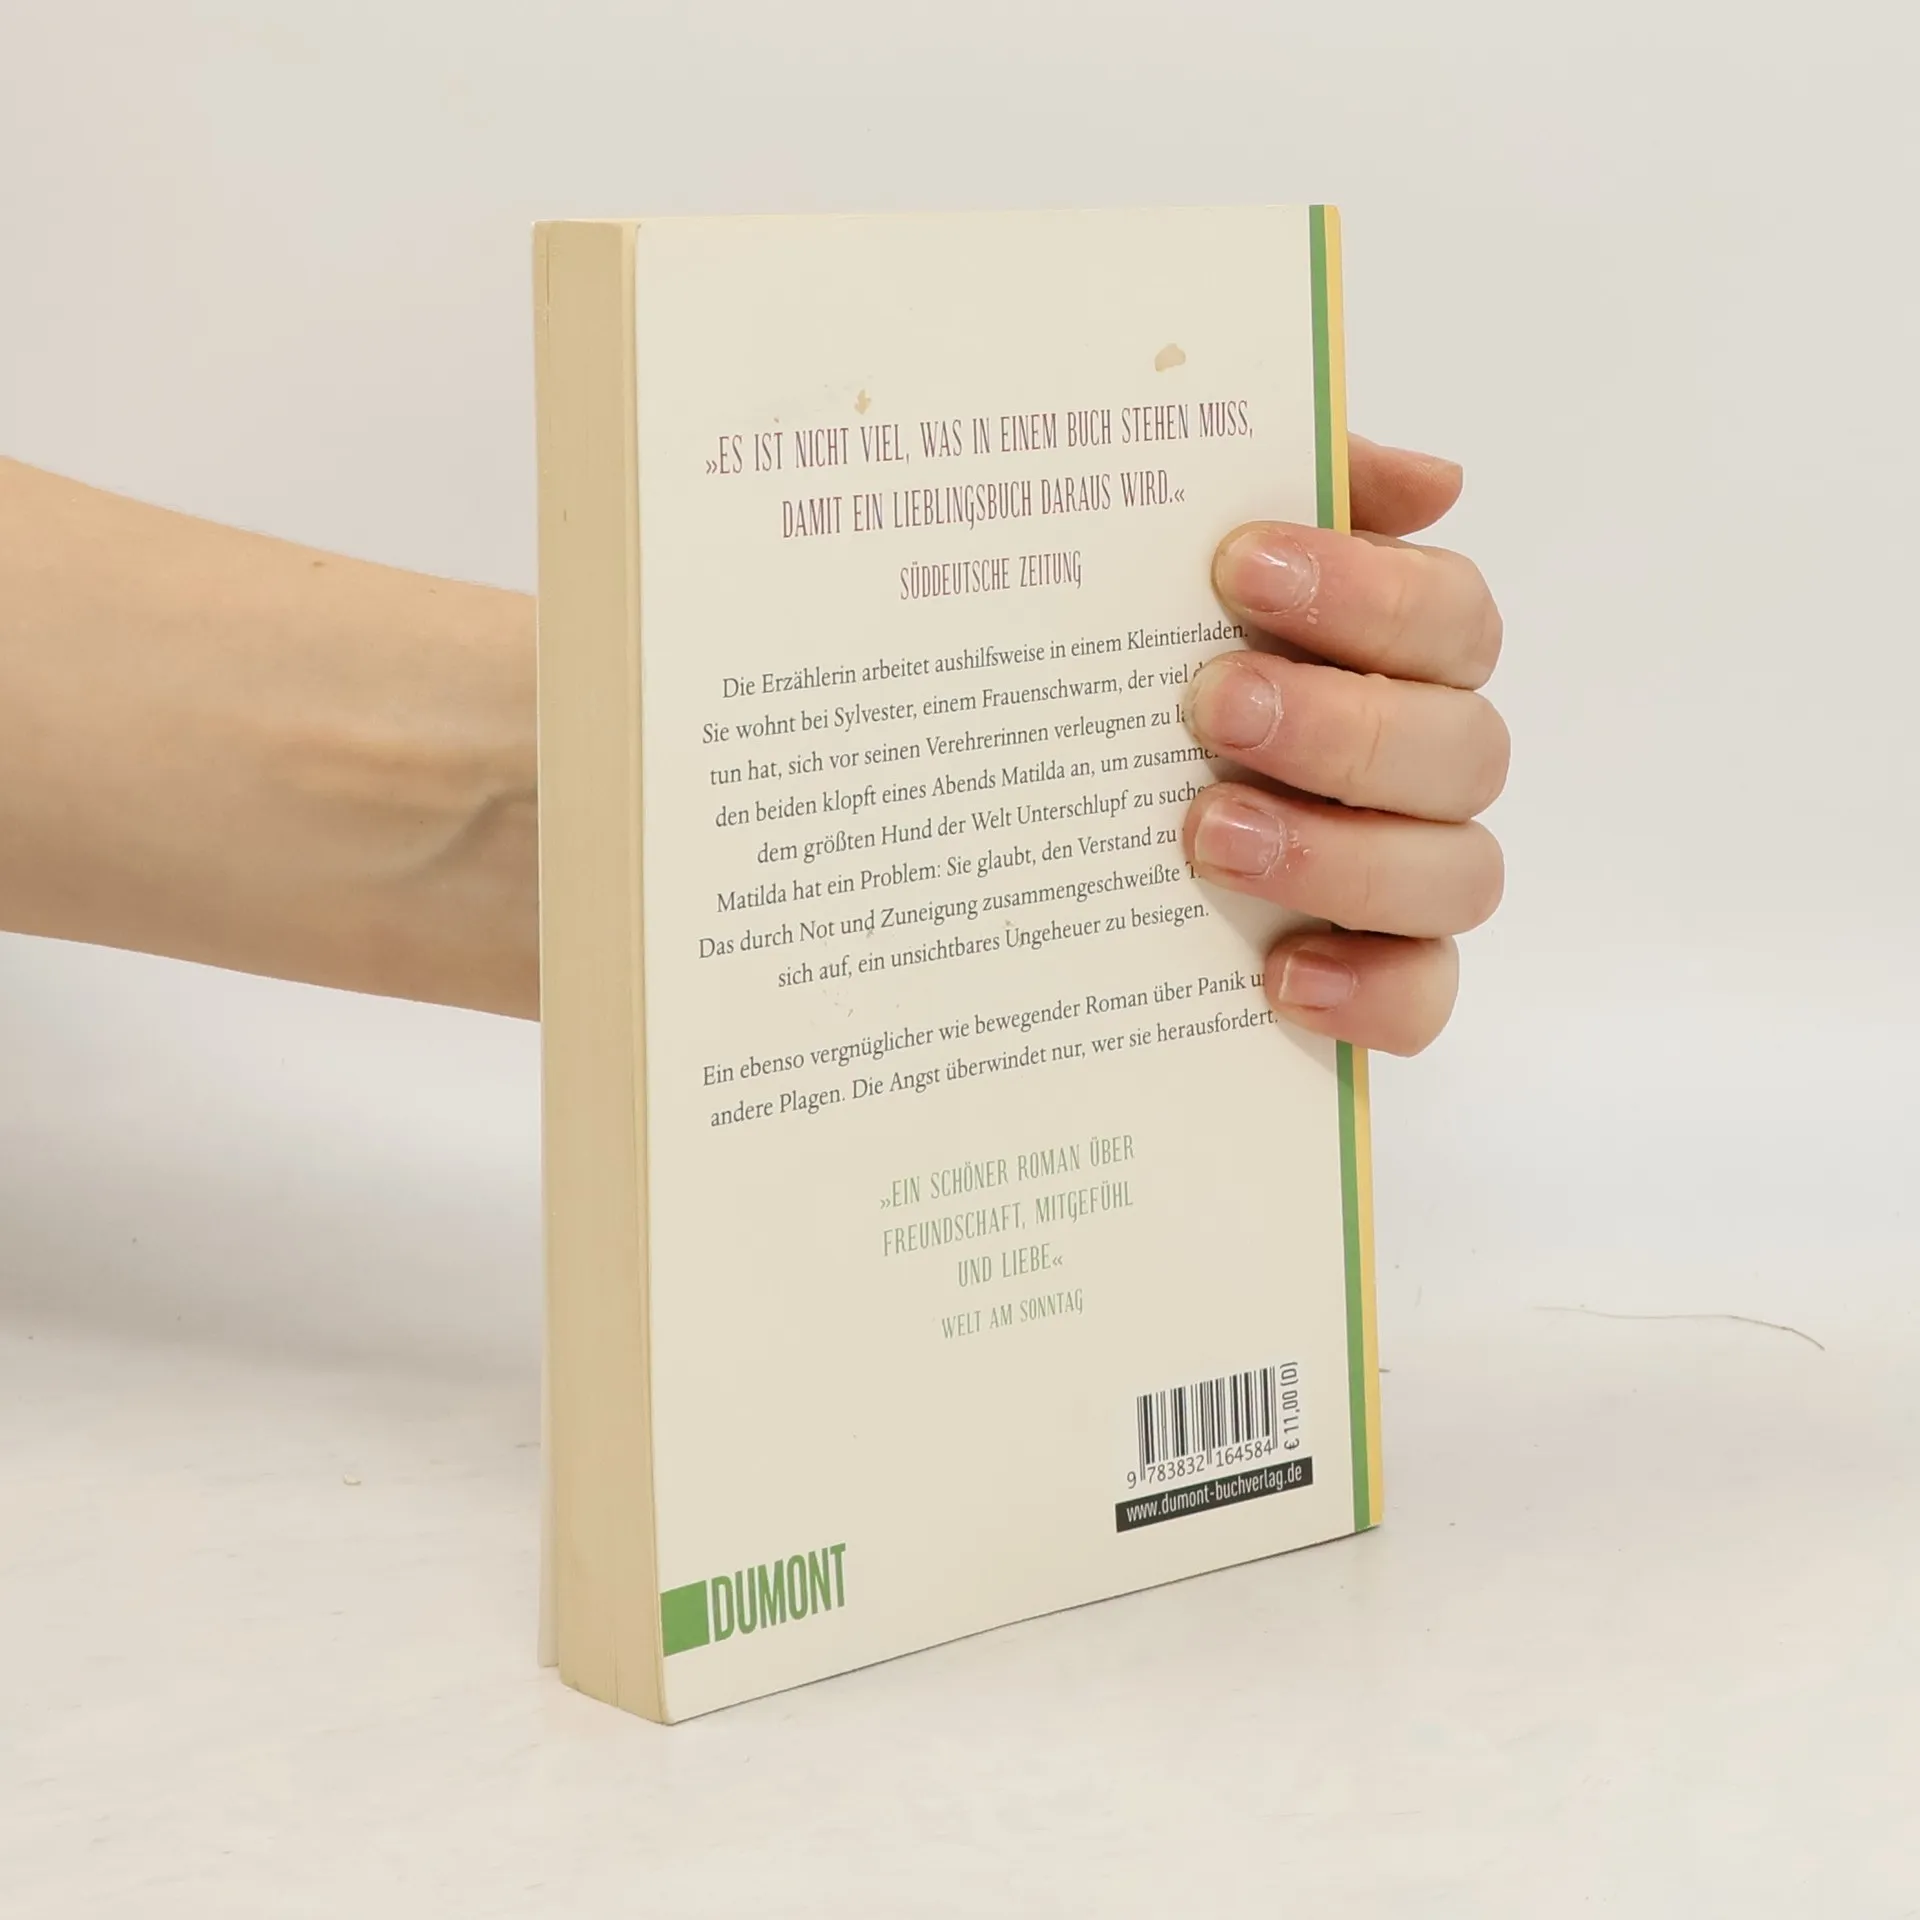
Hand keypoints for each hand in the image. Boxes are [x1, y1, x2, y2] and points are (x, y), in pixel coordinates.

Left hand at [1181, 436, 1506, 1054]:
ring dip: (1341, 853)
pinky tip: (1279, 973)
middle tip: (1211, 707)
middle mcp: (1421, 769)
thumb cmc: (1135, 671)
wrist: (1028, 828)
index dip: (1368, 591)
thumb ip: (1291, 489)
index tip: (1237, 566)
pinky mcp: (1378, 981)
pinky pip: (1425, 999)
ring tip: (1209, 834)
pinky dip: (1370, 990)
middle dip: (1341, 725)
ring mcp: (1407, 880)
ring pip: (1459, 875)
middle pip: (1464, 748)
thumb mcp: (1174, 561)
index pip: (1450, 617)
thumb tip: (1433, 481)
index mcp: (1395, 660)